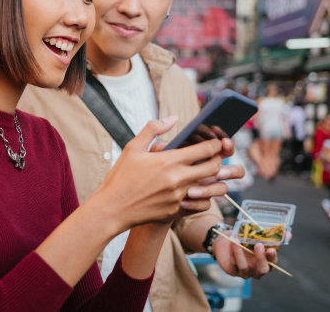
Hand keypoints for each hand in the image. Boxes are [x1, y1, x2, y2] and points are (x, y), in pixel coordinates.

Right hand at [92, 116, 229, 231]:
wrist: (112, 208)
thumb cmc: (120, 177)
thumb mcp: (133, 147)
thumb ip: (153, 129)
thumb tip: (173, 118)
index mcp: (169, 161)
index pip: (206, 149)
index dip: (215, 144)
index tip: (216, 142)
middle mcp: (177, 179)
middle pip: (213, 167)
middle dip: (217, 159)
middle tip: (214, 156)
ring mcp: (178, 197)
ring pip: (209, 186)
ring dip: (210, 178)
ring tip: (205, 172)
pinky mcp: (176, 210)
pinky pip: (199, 203)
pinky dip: (200, 195)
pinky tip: (193, 189)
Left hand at [213, 237, 277, 279]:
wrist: (227, 241)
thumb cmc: (246, 240)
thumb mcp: (258, 236)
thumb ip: (272, 235)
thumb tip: (288, 234)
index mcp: (266, 262)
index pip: (273, 263)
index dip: (273, 257)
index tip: (271, 249)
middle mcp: (256, 270)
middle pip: (262, 270)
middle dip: (261, 259)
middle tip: (258, 245)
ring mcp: (244, 272)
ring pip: (244, 267)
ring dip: (240, 253)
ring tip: (237, 240)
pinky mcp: (232, 270)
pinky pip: (233, 264)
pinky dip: (232, 253)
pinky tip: (231, 242)